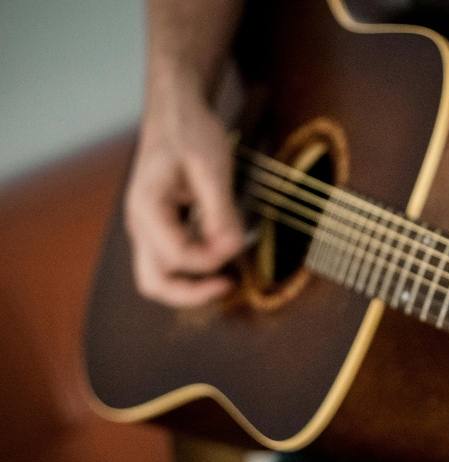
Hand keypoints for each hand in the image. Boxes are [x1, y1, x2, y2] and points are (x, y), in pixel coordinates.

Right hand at [125, 87, 243, 307]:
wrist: (176, 112)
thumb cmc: (190, 132)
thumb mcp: (212, 167)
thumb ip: (220, 210)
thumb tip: (232, 248)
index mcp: (147, 208)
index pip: (177, 257)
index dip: (212, 259)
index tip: (239, 243)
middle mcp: (139, 224)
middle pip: (154, 283)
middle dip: (192, 293)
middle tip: (229, 285)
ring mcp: (146, 228)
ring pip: (158, 277)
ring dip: (191, 285)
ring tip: (227, 277)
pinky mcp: (160, 227)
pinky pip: (169, 261)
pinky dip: (192, 269)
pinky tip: (219, 256)